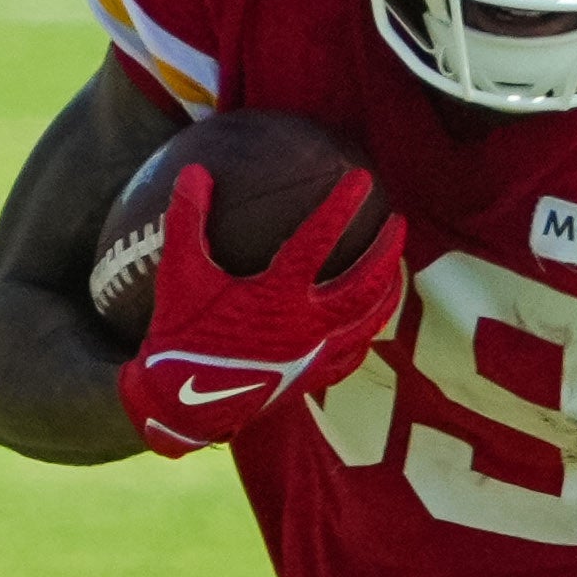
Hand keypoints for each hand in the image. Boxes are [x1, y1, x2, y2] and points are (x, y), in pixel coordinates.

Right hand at [117, 164, 409, 456]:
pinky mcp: (312, 377)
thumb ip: (187, 220)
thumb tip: (192, 171)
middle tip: (398, 221)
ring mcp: (314, 354)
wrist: (182, 405)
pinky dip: (368, 331)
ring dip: (389, 288)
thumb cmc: (180, 335)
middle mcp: (305, 325)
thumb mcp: (178, 274)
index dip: (340, 207)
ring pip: (369, 319)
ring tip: (397, 265)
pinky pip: (354, 352)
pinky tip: (370, 318)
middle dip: (387, 250)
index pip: (317, 241)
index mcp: (276, 296)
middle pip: (363, 284)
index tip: (362, 180)